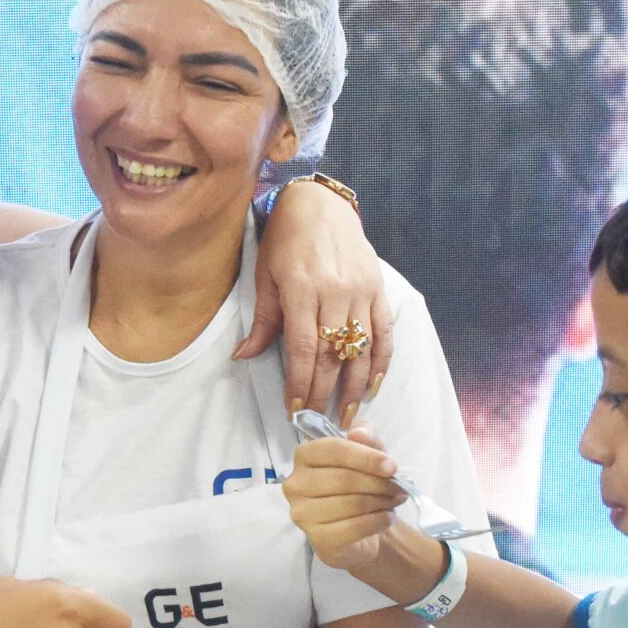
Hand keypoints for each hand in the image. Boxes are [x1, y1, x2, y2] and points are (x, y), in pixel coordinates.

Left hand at [238, 178, 393, 425]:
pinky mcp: (378, 288)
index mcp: (302, 288)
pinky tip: (373, 384)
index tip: (295, 409)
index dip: (300, 383)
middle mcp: (335, 291)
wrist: (320, 204)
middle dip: (324, 392)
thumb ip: (262, 320)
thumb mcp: (266, 275)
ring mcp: (361, 290)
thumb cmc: (285, 240)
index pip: (303, 348)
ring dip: (354, 385)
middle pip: (332, 354)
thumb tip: (243, 356)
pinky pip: (384, 331)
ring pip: (361, 348)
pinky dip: (381, 360)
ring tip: (347, 414)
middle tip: (319, 422)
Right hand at [282, 431, 408, 572]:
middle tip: (400, 486)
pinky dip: (377, 521)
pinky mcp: (317, 539)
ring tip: (394, 501)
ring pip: (350, 504)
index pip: (333, 450)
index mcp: (304, 456)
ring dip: (381, 502)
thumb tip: (358, 433)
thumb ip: (366, 437)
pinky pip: (353, 528)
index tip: (392, 466)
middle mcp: (295, 484)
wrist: (359, 529)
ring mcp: (303, 514)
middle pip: (343, 479)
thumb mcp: (368, 454)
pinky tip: (386, 518)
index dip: (365, 457)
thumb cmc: (360, 485)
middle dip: (378, 483)